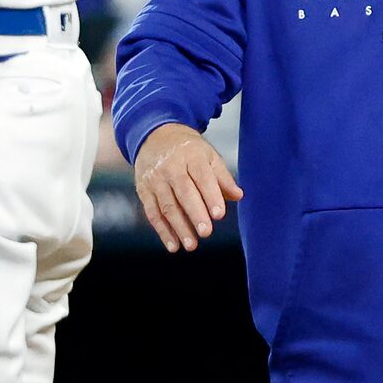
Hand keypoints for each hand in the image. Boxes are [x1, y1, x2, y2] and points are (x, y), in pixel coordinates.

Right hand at [134, 124, 241, 252]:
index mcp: (191, 156)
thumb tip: (238, 196)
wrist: (155, 136)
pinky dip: (162, 230)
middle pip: (184, 192)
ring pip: (167, 205)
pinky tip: (173, 245)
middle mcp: (171, 167)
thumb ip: (223, 177)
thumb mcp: (208, 156)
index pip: (202, 177)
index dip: (211, 196)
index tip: (219, 215)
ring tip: (191, 245)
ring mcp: (155, 179)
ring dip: (179, 227)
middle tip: (206, 233)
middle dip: (195, 213)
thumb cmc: (188, 151)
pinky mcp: (144, 190)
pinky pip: (152, 212)